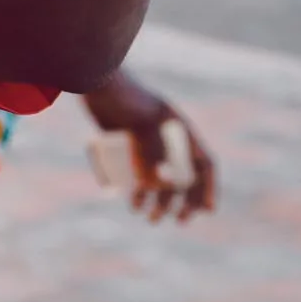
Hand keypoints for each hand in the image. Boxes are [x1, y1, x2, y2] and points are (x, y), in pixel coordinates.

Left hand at [84, 67, 217, 221]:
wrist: (91, 80)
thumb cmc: (119, 98)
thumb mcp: (140, 124)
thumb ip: (151, 153)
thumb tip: (159, 186)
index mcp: (179, 130)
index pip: (204, 163)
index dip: (209, 187)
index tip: (207, 210)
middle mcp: (166, 139)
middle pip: (184, 176)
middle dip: (184, 201)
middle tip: (179, 222)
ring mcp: (145, 143)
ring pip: (159, 179)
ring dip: (159, 200)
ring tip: (150, 218)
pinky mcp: (124, 146)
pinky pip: (137, 174)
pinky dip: (137, 190)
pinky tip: (132, 204)